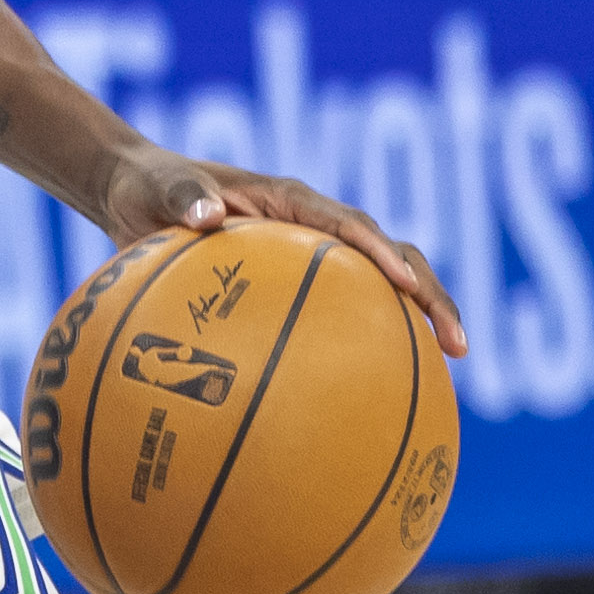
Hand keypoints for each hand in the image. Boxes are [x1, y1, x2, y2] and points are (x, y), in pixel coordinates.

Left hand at [97, 147, 468, 356]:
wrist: (135, 194)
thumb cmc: (149, 186)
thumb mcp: (158, 186)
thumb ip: (182, 197)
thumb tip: (206, 216)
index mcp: (290, 200)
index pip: (349, 224)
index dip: (381, 253)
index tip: (406, 287)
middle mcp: (312, 228)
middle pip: (389, 259)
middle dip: (429, 297)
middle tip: (458, 344)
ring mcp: (310, 260)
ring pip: (376, 294)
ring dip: (415, 328)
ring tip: (447, 378)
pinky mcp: (294, 291)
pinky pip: (335, 322)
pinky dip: (360, 352)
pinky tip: (367, 406)